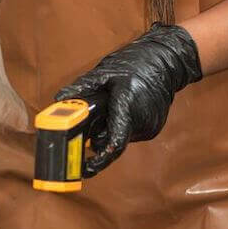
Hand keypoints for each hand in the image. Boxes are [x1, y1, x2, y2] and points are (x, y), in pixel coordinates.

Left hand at [56, 23, 201, 176]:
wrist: (167, 61)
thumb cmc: (135, 63)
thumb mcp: (105, 72)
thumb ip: (82, 87)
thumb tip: (60, 98)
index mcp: (128, 106)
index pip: (115, 142)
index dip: (100, 159)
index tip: (86, 167)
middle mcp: (142, 120)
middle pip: (112, 140)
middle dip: (98, 135)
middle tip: (93, 120)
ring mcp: (149, 127)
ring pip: (120, 138)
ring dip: (110, 129)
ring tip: (113, 107)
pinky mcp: (153, 129)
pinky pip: (130, 134)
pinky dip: (122, 126)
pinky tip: (125, 108)